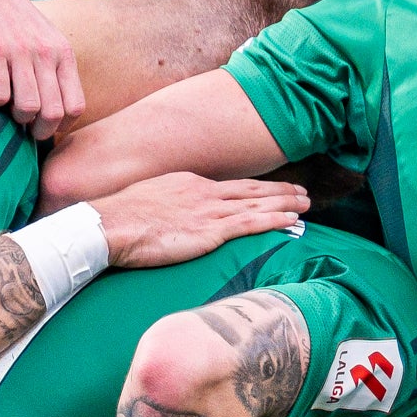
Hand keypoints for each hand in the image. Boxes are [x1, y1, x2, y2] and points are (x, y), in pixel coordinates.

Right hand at [0, 0, 84, 135]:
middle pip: (52, 113)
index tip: (45, 126)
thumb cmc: (14, 21)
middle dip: (38, 130)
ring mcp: (19, 51)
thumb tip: (59, 116)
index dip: (61, 126)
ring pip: (28, 107)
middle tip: (25, 127)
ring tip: (9, 109)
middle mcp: (45, 52)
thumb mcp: (46, 40)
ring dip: (16, 118)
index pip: (75, 106)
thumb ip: (55, 71)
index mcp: (63, 53)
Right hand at [91, 173, 311, 268]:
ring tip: (307, 204)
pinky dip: (275, 219)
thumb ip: (167, 205)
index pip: (230, 186)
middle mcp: (204, 192)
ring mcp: (209, 210)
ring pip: (258, 204)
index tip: (271, 190)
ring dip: (285, 203)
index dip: (255, 188)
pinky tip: (292, 220)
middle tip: (302, 192)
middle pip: (251, 189)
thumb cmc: (120, 219)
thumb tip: (171, 215)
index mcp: (189, 184)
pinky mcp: (210, 231)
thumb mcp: (148, 202)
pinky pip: (251, 224)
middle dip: (279, 190)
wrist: (110, 225)